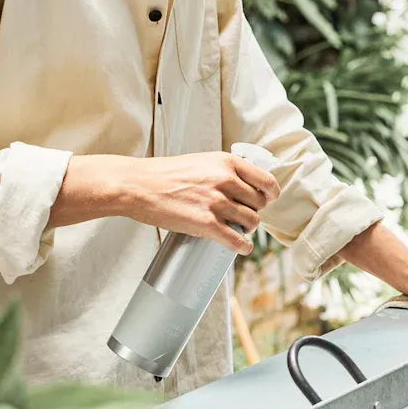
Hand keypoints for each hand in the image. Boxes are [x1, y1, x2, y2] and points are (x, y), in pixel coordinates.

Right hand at [56, 152, 279, 254]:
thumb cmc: (166, 174)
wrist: (137, 185)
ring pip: (251, 222)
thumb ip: (224, 171)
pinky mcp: (206, 224)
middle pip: (259, 204)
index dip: (271, 194)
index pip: (267, 181)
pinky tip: (242, 247)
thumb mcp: (202, 161)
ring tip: (237, 228)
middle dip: (253, 211)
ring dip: (247, 228)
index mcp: (227, 163)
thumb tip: (246, 188)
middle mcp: (226, 181)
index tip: (268, 199)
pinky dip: (243, 246)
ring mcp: (217, 203)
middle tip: (242, 215)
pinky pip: (237, 240)